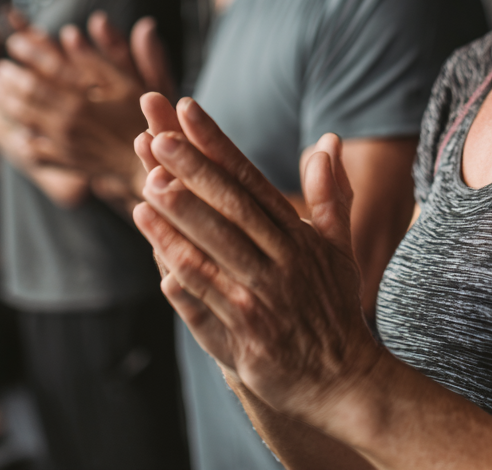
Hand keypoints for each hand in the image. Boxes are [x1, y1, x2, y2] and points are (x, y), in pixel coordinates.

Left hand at [0, 14, 172, 191]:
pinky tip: (18, 135)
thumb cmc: (142, 120)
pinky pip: (36, 152)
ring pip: (25, 122)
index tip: (13, 43)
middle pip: (26, 98)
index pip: (43, 73)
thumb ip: (95, 60)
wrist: (147, 164)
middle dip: (8, 81)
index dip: (27, 56)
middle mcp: (65, 123)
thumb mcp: (125, 84)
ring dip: (6, 104)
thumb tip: (70, 33)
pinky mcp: (67, 162)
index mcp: (79, 101)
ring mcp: (63, 145)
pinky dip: (23, 142)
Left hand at [132, 95, 382, 426]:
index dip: (217, 144)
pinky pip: (208, 308)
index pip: (249, 180)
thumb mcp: (338, 246)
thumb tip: (328, 139)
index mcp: (296, 236)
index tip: (188, 111)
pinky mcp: (247, 338)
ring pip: (214, 254)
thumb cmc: (334, 306)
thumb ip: (330, 192)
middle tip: (158, 140)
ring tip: (146, 190)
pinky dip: (184, 285)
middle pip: (230, 210)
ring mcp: (262, 300)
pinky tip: (157, 262)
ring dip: (178, 223)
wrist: (344, 380)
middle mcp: (280, 263)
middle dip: (193, 172)